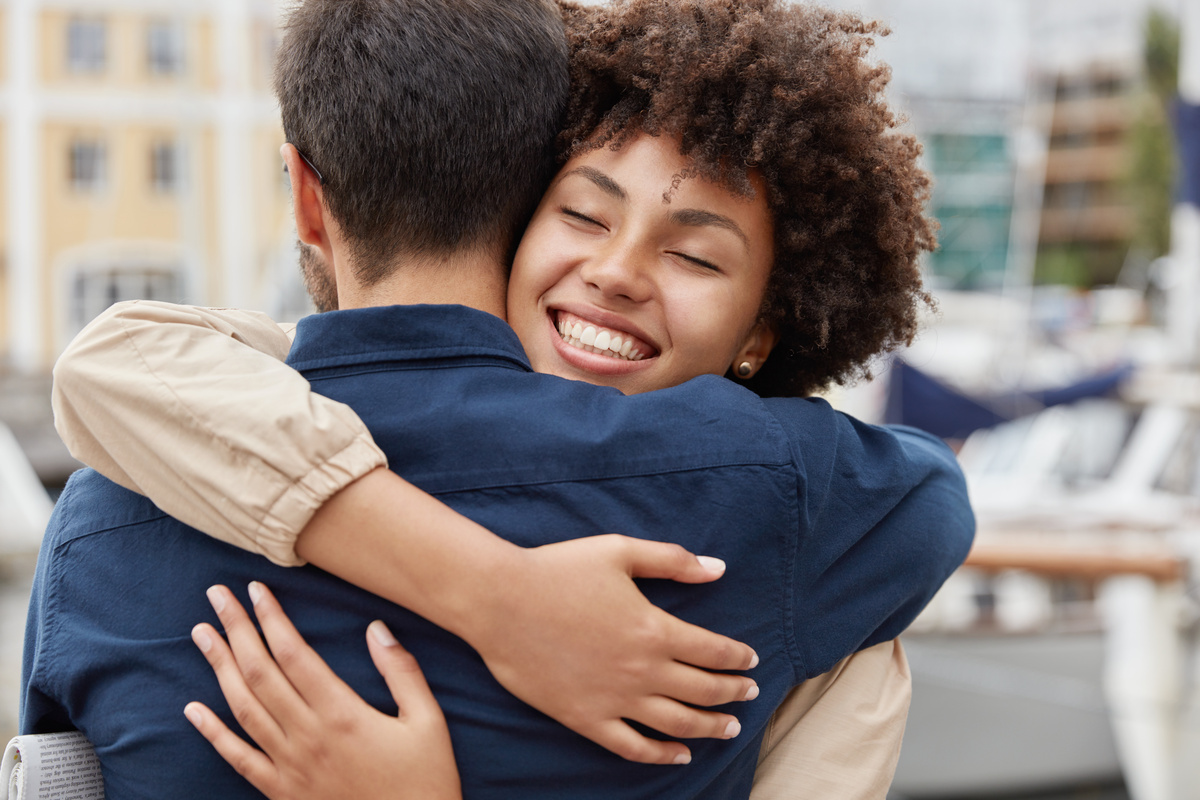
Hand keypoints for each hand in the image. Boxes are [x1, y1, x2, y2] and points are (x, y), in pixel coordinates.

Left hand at [185, 583, 460, 799]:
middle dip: (237, 630)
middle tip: (217, 596)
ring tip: (202, 635)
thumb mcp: (429, 722)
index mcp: (343, 714)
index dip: (273, 619)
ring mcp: (290, 767)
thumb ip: (403, 673)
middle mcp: (308, 737)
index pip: (295, 655)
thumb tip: (377, 629)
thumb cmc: (426, 781)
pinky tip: (194, 710)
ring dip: (220, 668)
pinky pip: (239, 759)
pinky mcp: (282, 792)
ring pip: (243, 709)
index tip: (256, 590)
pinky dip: (213, 733)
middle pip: (261, 673)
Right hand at [460, 534, 759, 764]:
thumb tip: (718, 569)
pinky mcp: (585, 718)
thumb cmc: (558, 570)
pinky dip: (661, 754)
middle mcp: (641, 670)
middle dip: (733, 693)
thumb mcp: (620, 552)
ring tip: (729, 728)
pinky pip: (632, 746)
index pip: (713, 651)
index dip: (738, 658)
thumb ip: (672, 560)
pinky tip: (680, 754)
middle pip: (703, 691)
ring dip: (709, 727)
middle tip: (750, 694)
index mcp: (654, 629)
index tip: (751, 661)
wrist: (500, 601)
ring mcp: (614, 699)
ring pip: (677, 724)